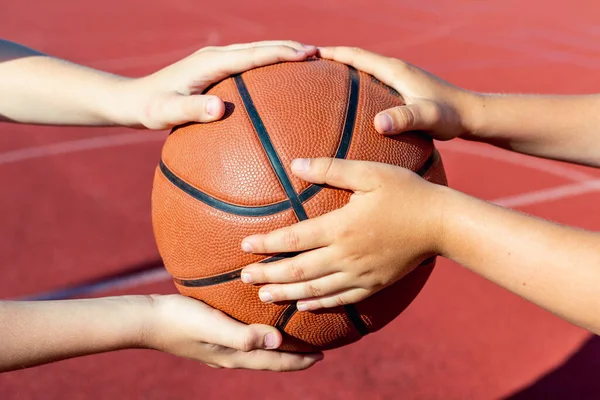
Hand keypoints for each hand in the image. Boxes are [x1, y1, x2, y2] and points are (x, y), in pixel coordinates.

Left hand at [118, 41, 316, 128]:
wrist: (133, 100)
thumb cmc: (150, 109)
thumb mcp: (166, 113)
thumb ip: (191, 111)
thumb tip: (219, 108)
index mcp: (210, 62)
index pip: (254, 55)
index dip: (282, 54)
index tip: (309, 55)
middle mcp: (216, 56)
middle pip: (261, 47)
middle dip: (291, 48)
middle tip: (322, 54)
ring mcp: (216, 61)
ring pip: (257, 52)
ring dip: (283, 52)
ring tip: (310, 59)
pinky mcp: (216, 69)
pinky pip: (250, 62)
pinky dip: (270, 63)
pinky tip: (280, 76)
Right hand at [143, 294, 322, 370]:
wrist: (146, 320)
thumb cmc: (180, 320)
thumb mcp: (214, 326)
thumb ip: (245, 336)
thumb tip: (278, 341)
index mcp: (235, 356)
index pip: (275, 362)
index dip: (300, 361)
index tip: (323, 356)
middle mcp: (230, 356)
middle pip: (270, 360)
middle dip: (293, 357)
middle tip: (316, 350)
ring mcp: (219, 349)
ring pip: (258, 352)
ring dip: (278, 348)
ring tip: (294, 339)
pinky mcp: (211, 338)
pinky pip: (245, 341)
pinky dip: (260, 338)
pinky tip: (259, 326)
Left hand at [239, 158, 447, 310]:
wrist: (441, 224)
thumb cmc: (406, 192)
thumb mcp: (370, 173)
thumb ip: (331, 169)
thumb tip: (294, 164)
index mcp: (341, 228)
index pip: (293, 239)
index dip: (266, 243)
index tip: (244, 245)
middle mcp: (345, 255)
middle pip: (298, 270)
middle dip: (268, 275)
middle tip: (243, 278)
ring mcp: (359, 274)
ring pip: (315, 290)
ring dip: (286, 294)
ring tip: (264, 297)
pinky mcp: (373, 284)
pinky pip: (341, 299)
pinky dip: (319, 304)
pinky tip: (304, 306)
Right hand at [318, 46, 478, 139]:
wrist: (471, 115)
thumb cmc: (450, 117)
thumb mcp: (427, 117)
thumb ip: (405, 119)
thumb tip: (378, 124)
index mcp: (394, 70)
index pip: (356, 56)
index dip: (331, 54)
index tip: (308, 54)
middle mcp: (394, 70)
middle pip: (356, 59)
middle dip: (331, 60)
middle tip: (307, 65)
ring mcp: (398, 79)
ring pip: (363, 71)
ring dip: (342, 72)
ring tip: (321, 81)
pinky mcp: (401, 90)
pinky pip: (371, 84)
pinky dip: (355, 86)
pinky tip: (349, 102)